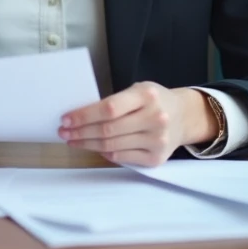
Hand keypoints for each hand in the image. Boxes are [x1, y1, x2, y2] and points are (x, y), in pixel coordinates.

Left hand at [58, 83, 216, 166]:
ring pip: (112, 146)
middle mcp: (155, 118)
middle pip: (108, 129)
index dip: (84, 115)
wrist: (183, 116)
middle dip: (80, 132)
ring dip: (87, 144)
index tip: (66, 118)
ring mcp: (157, 140)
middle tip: (63, 132)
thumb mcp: (137, 90)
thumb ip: (115, 102)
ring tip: (73, 141)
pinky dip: (105, 153)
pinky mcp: (156, 158)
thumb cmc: (153, 100)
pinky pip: (122, 157)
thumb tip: (80, 117)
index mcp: (146, 95)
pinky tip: (94, 148)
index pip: (109, 108)